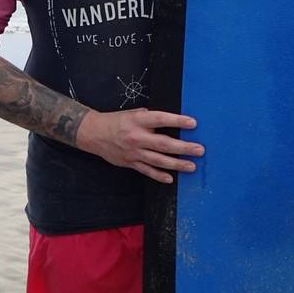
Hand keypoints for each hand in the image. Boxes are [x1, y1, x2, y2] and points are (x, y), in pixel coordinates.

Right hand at [76, 108, 203, 183]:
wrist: (94, 134)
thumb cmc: (117, 121)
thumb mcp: (134, 114)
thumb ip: (151, 119)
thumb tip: (171, 123)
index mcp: (138, 121)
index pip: (161, 120)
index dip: (177, 121)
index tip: (193, 123)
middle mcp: (137, 137)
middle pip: (163, 144)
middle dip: (183, 147)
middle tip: (199, 150)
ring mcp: (134, 152)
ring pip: (158, 160)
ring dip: (176, 164)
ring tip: (191, 166)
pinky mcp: (130, 163)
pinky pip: (147, 171)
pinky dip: (159, 176)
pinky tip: (171, 178)